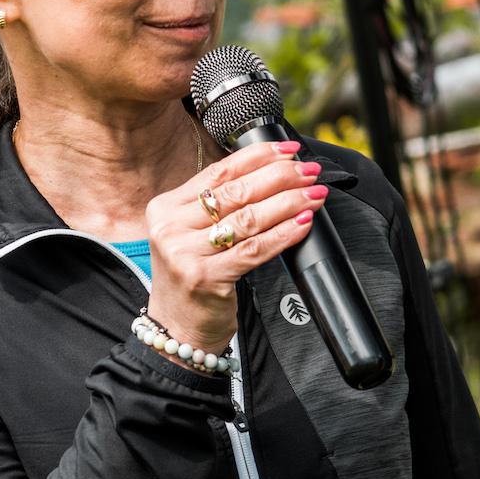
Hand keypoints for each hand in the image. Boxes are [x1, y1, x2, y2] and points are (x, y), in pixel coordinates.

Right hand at [144, 139, 326, 354]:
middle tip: (308, 171)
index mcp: (165, 208)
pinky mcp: (206, 279)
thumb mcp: (192, 235)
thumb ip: (218, 206)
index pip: (218, 172)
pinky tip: (303, 223)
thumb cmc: (193, 277)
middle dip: (279, 177)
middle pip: (236, 192)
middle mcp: (170, 228)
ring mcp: (185, 254)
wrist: (177, 329)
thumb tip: (273, 172)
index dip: (257, 156)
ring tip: (314, 194)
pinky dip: (284, 234)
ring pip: (248, 219)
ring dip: (288, 202)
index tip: (288, 149)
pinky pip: (254, 249)